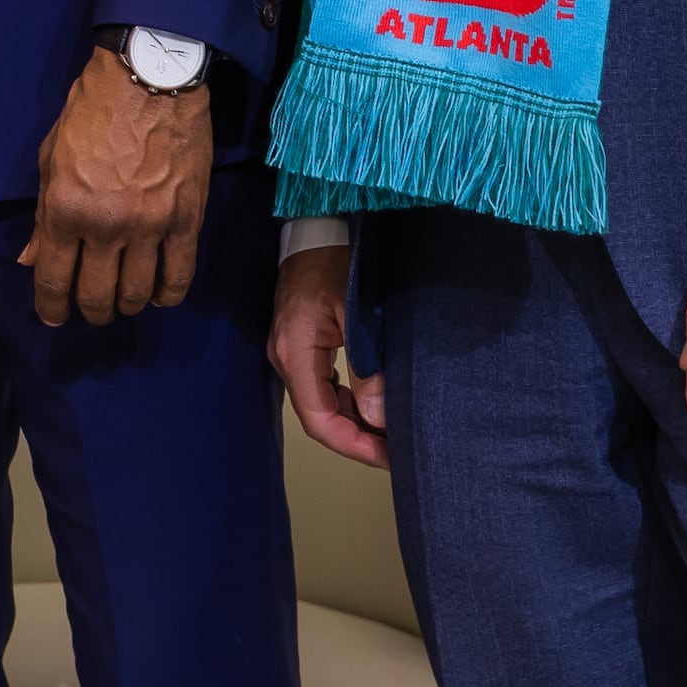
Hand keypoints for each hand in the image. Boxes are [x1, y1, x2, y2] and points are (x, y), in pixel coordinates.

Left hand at [20, 45, 212, 327]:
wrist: (150, 79)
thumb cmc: (91, 113)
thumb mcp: (51, 158)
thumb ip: (41, 215)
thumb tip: (31, 260)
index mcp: (64, 209)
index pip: (53, 279)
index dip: (51, 306)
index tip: (53, 316)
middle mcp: (105, 226)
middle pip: (96, 296)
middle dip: (90, 311)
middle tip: (92, 308)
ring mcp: (149, 227)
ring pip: (137, 294)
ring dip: (127, 305)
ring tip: (124, 300)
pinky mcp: (186, 221)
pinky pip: (179, 277)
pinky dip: (167, 295)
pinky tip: (159, 294)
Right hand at [268, 242, 386, 466]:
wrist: (315, 228)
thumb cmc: (336, 263)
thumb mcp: (356, 313)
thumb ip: (367, 367)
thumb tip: (379, 417)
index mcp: (296, 354)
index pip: (320, 421)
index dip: (355, 446)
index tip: (390, 458)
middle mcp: (287, 359)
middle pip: (320, 417)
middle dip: (358, 439)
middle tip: (399, 451)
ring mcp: (290, 351)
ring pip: (321, 403)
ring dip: (354, 422)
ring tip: (392, 432)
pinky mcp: (300, 343)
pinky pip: (321, 385)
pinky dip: (347, 401)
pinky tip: (372, 403)